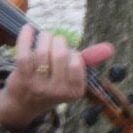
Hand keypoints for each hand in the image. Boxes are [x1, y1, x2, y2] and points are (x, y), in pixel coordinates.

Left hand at [0, 26, 114, 130]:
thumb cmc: (51, 84)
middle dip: (58, 41)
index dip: (72, 52)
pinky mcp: (22, 78)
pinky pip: (24, 53)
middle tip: (54, 42)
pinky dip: (26, 37)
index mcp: (75, 91)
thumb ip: (89, 60)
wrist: (23, 104)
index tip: (67, 53)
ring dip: (44, 38)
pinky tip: (28, 29)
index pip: (77, 61)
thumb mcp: (72, 76)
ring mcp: (39, 86)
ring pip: (42, 52)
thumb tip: (110, 48)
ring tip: (44, 37)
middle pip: (60, 54)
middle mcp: (58, 91)